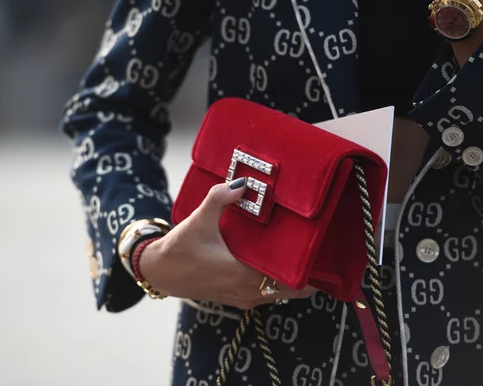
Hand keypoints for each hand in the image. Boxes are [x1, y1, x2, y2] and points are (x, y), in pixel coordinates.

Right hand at [139, 177, 315, 309]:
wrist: (158, 271)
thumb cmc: (178, 250)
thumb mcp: (198, 221)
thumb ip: (219, 199)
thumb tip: (242, 184)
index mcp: (242, 276)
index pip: (287, 282)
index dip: (309, 275)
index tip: (324, 261)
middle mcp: (246, 292)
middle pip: (289, 292)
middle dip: (307, 279)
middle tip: (321, 258)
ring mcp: (241, 298)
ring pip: (277, 295)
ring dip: (291, 282)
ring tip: (305, 261)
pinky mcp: (234, 297)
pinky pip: (264, 295)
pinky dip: (275, 284)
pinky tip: (277, 266)